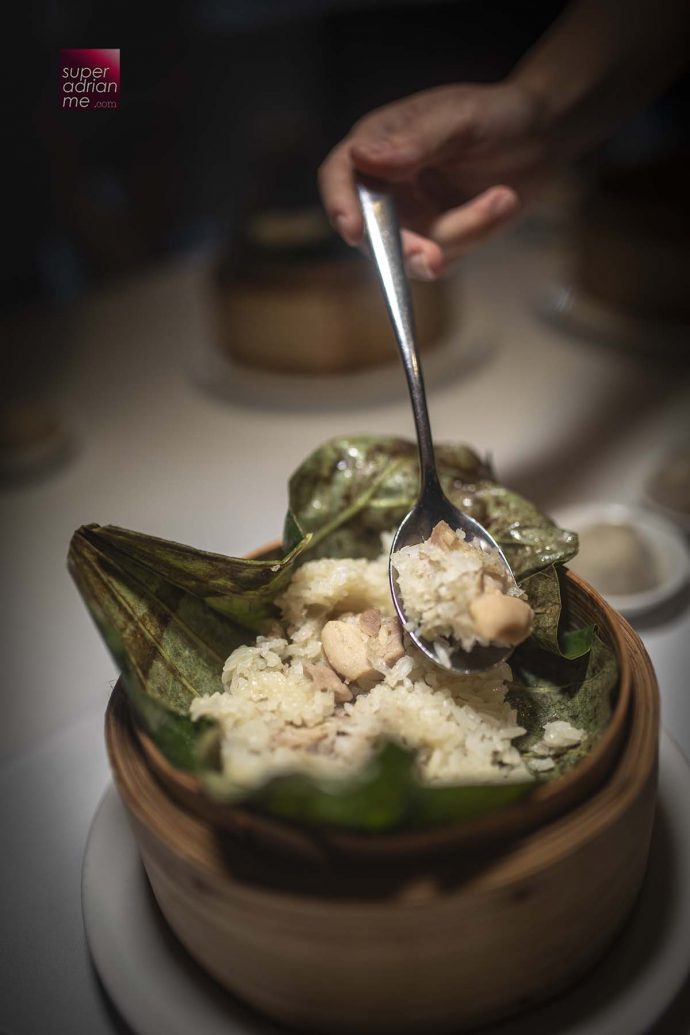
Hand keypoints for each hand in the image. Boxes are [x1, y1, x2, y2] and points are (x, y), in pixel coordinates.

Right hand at [318, 82, 552, 278]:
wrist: (543, 137)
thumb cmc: (499, 115)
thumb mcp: (459, 119)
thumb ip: (414, 140)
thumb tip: (360, 156)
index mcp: (379, 143)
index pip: (340, 175)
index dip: (340, 203)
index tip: (354, 229)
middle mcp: (385, 184)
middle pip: (372, 232)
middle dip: (406, 248)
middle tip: (437, 258)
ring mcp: (410, 217)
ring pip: (413, 253)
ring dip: (462, 233)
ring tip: (504, 198)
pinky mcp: (437, 240)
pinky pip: (445, 260)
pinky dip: (476, 237)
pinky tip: (502, 204)